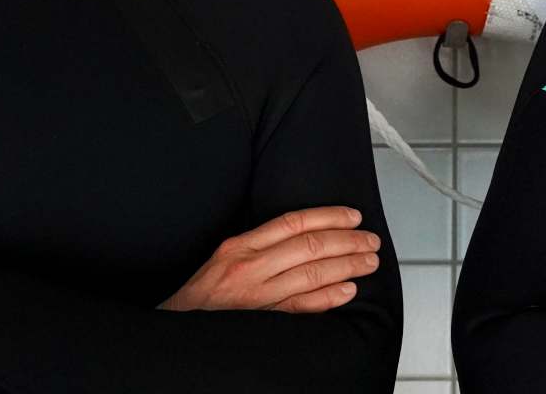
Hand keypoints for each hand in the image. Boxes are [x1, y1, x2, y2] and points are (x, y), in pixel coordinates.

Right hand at [159, 206, 381, 313]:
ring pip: (312, 274)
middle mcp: (249, 268)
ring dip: (346, 266)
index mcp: (240, 246)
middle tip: (370, 241)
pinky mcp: (263, 321)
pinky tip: (348, 290)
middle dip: (347, 241)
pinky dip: (328, 297)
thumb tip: (303, 236)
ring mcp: (257, 297)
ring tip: (368, 262)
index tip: (352, 216)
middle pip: (309, 246)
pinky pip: (303, 307)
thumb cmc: (201, 297)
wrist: (175, 330)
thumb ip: (259, 246)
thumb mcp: (224, 259)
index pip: (292, 223)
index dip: (328, 216)